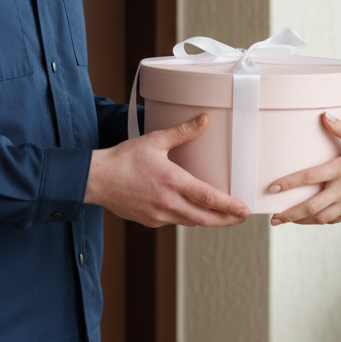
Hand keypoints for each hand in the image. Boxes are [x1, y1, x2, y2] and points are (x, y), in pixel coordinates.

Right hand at [85, 113, 250, 227]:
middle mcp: (168, 203)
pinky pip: (175, 221)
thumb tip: (204, 120)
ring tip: (223, 216)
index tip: (244, 209)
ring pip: (191, 222)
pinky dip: (187, 217)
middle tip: (242, 217)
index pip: (208, 197)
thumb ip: (182, 132)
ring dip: (208, 220)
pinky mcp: (150, 221)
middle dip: (226, 219)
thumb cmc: (124, 159)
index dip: (228, 205)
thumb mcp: (155, 141)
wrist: (96, 180)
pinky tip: (192, 211)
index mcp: (172, 182)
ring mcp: (159, 216)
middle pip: (205, 218)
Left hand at [268, 113, 340, 225]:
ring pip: (320, 218)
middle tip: (273, 218)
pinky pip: (333, 220)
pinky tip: (310, 219)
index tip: (272, 188)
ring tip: (286, 220)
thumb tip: (324, 115)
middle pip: (311, 206)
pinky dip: (319, 221)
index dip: (289, 183)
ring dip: (301, 221)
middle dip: (289, 213)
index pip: (310, 177)